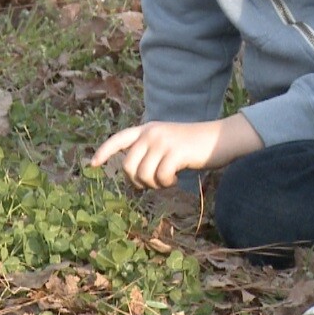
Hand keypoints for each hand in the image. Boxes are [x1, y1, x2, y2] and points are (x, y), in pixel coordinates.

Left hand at [90, 114, 262, 188]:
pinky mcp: (175, 152)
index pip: (118, 139)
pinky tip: (176, 179)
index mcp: (147, 129)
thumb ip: (150, 151)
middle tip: (153, 184)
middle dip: (137, 181)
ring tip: (167, 180)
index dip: (104, 152)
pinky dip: (166, 183)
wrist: (220, 138)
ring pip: (143, 175)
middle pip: (127, 166)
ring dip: (154, 185)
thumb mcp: (167, 142)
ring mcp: (163, 142)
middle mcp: (151, 133)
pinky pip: (160, 177)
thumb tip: (133, 175)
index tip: (93, 164)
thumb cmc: (193, 146)